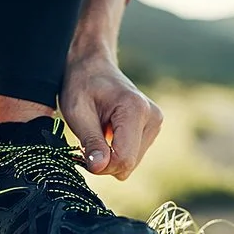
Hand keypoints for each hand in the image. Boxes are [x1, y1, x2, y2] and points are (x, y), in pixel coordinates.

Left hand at [60, 55, 162, 179]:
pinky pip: (132, 156)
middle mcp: (153, 117)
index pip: (124, 159)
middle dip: (104, 160)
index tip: (82, 152)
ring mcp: (155, 123)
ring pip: (130, 163)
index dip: (100, 164)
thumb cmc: (81, 84)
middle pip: (128, 164)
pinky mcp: (152, 129)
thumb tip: (99, 168)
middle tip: (87, 139)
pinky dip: (116, 151)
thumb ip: (91, 141)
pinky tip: (107, 132)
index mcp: (135, 110)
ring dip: (109, 156)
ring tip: (97, 132)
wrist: (93, 65)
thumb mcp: (77, 112)